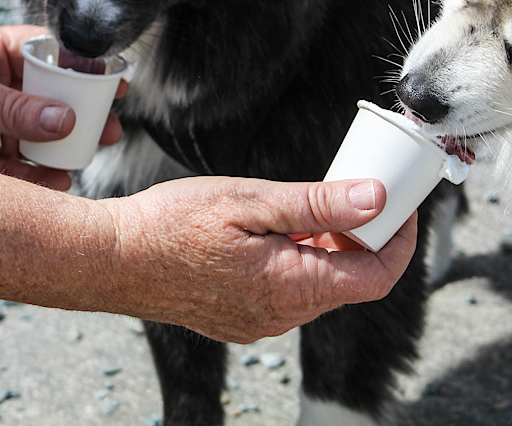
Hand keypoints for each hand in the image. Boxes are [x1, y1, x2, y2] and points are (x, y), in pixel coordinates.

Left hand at [0, 26, 125, 188]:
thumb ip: (9, 105)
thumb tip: (64, 119)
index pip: (43, 55)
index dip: (79, 68)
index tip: (112, 80)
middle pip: (46, 102)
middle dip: (79, 116)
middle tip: (110, 128)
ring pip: (32, 142)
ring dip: (59, 152)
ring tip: (81, 158)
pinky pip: (11, 176)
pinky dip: (34, 182)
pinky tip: (54, 181)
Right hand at [100, 176, 417, 342]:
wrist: (109, 258)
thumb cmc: (170, 224)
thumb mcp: (251, 200)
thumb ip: (318, 204)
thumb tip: (376, 199)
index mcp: (290, 288)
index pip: (376, 277)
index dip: (399, 239)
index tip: (401, 204)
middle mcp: (281, 316)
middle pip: (350, 281)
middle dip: (363, 236)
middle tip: (355, 189)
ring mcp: (260, 321)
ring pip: (320, 284)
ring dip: (329, 246)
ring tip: (309, 204)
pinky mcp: (242, 317)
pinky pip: (291, 290)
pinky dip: (300, 259)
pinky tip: (279, 228)